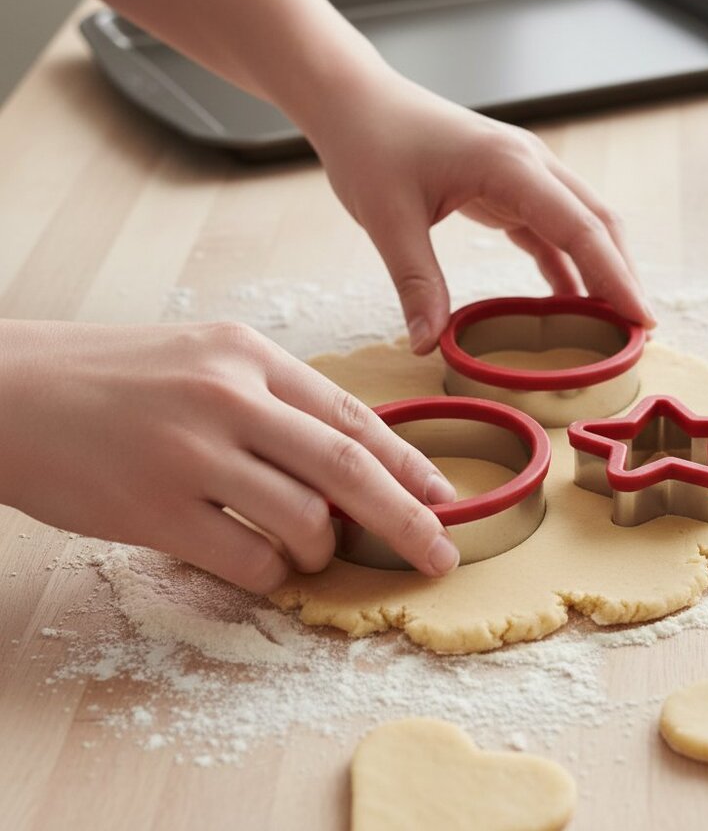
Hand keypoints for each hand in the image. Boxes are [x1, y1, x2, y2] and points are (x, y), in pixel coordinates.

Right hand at [0, 320, 459, 591]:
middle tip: (442, 553)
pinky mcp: (154, 510)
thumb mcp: (204, 361)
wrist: (9, 392)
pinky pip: (246, 560)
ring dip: (323, 550)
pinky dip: (270, 574)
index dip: (407, 462)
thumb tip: (350, 462)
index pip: (350, 414)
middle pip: (347, 467)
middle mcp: (228, 397)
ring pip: (302, 521)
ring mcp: (191, 455)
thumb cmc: (115, 378)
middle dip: (407, 518)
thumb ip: (276, 403)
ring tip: (312, 551)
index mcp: (247, 354)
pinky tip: (263, 566)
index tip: (444, 497)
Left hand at [314, 69, 656, 353]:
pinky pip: (549, 229)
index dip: (616, 277)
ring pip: (580, 225)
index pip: (581, 227)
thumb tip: (426, 346)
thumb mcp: (388, 218)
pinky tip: (570, 302)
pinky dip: (566, 264)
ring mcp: (522, 173)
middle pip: (597, 223)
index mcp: (510, 165)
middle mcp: (529, 164)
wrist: (356, 102)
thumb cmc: (371, 145)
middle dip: (622, 276)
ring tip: (615, 324)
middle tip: (639, 333)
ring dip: (601, 270)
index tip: (642, 320)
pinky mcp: (507, 186)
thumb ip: (416, 282)